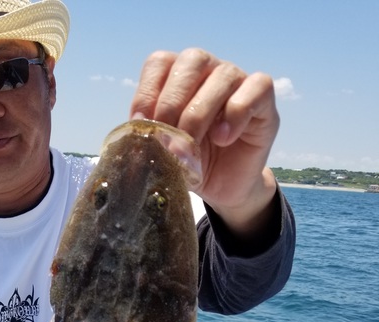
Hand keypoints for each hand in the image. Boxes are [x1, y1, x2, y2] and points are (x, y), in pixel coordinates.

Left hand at [130, 48, 278, 238]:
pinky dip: (236, 112)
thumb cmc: (191, 165)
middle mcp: (208, 71)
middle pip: (190, 63)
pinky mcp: (263, 100)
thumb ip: (149, 139)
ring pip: (221, 76)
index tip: (140, 125)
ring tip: (191, 147)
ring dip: (200, 113)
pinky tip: (223, 137)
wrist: (223, 187)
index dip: (147, 92)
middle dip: (172, 103)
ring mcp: (238, 81)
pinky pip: (256, 88)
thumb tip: (131, 142)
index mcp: (178, 77)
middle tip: (166, 139)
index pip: (160, 63)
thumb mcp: (163, 153)